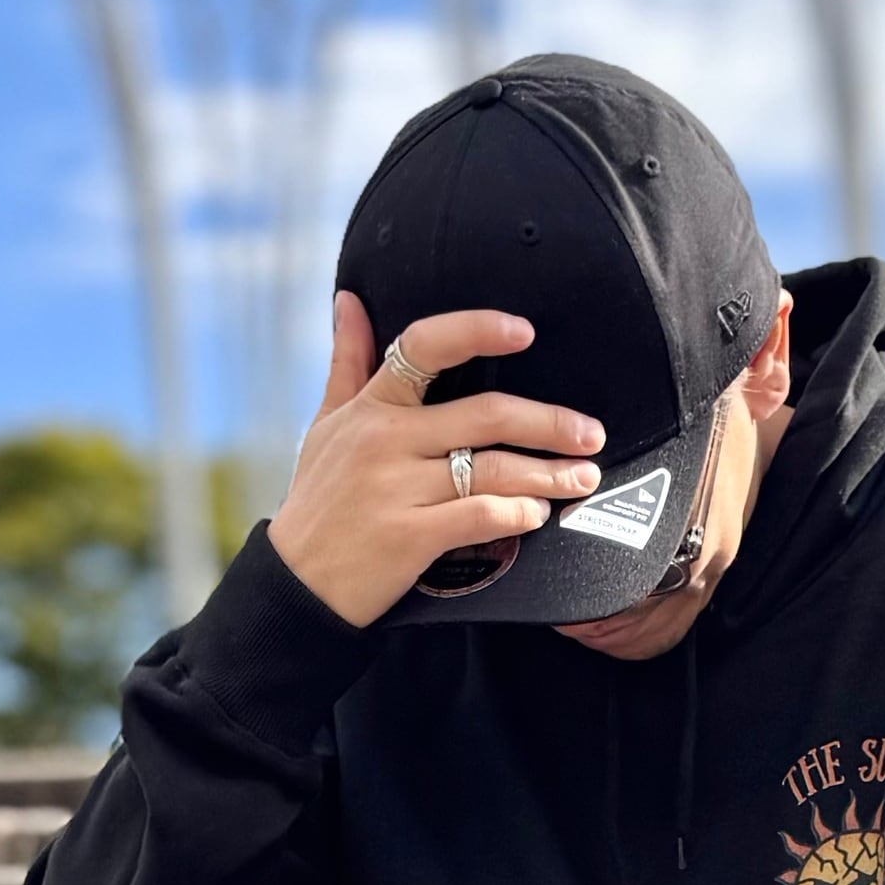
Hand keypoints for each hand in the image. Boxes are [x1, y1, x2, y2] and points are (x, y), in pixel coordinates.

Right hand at [267, 291, 607, 627]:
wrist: (293, 585)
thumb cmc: (317, 501)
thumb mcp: (324, 426)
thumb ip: (348, 362)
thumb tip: (350, 298)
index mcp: (370, 407)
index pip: (425, 346)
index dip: (478, 330)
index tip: (525, 331)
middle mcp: (385, 441)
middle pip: (485, 414)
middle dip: (549, 423)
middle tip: (591, 434)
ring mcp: (397, 490)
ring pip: (493, 469)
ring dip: (549, 474)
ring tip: (583, 478)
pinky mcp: (409, 538)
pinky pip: (480, 516)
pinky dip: (518, 513)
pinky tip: (537, 513)